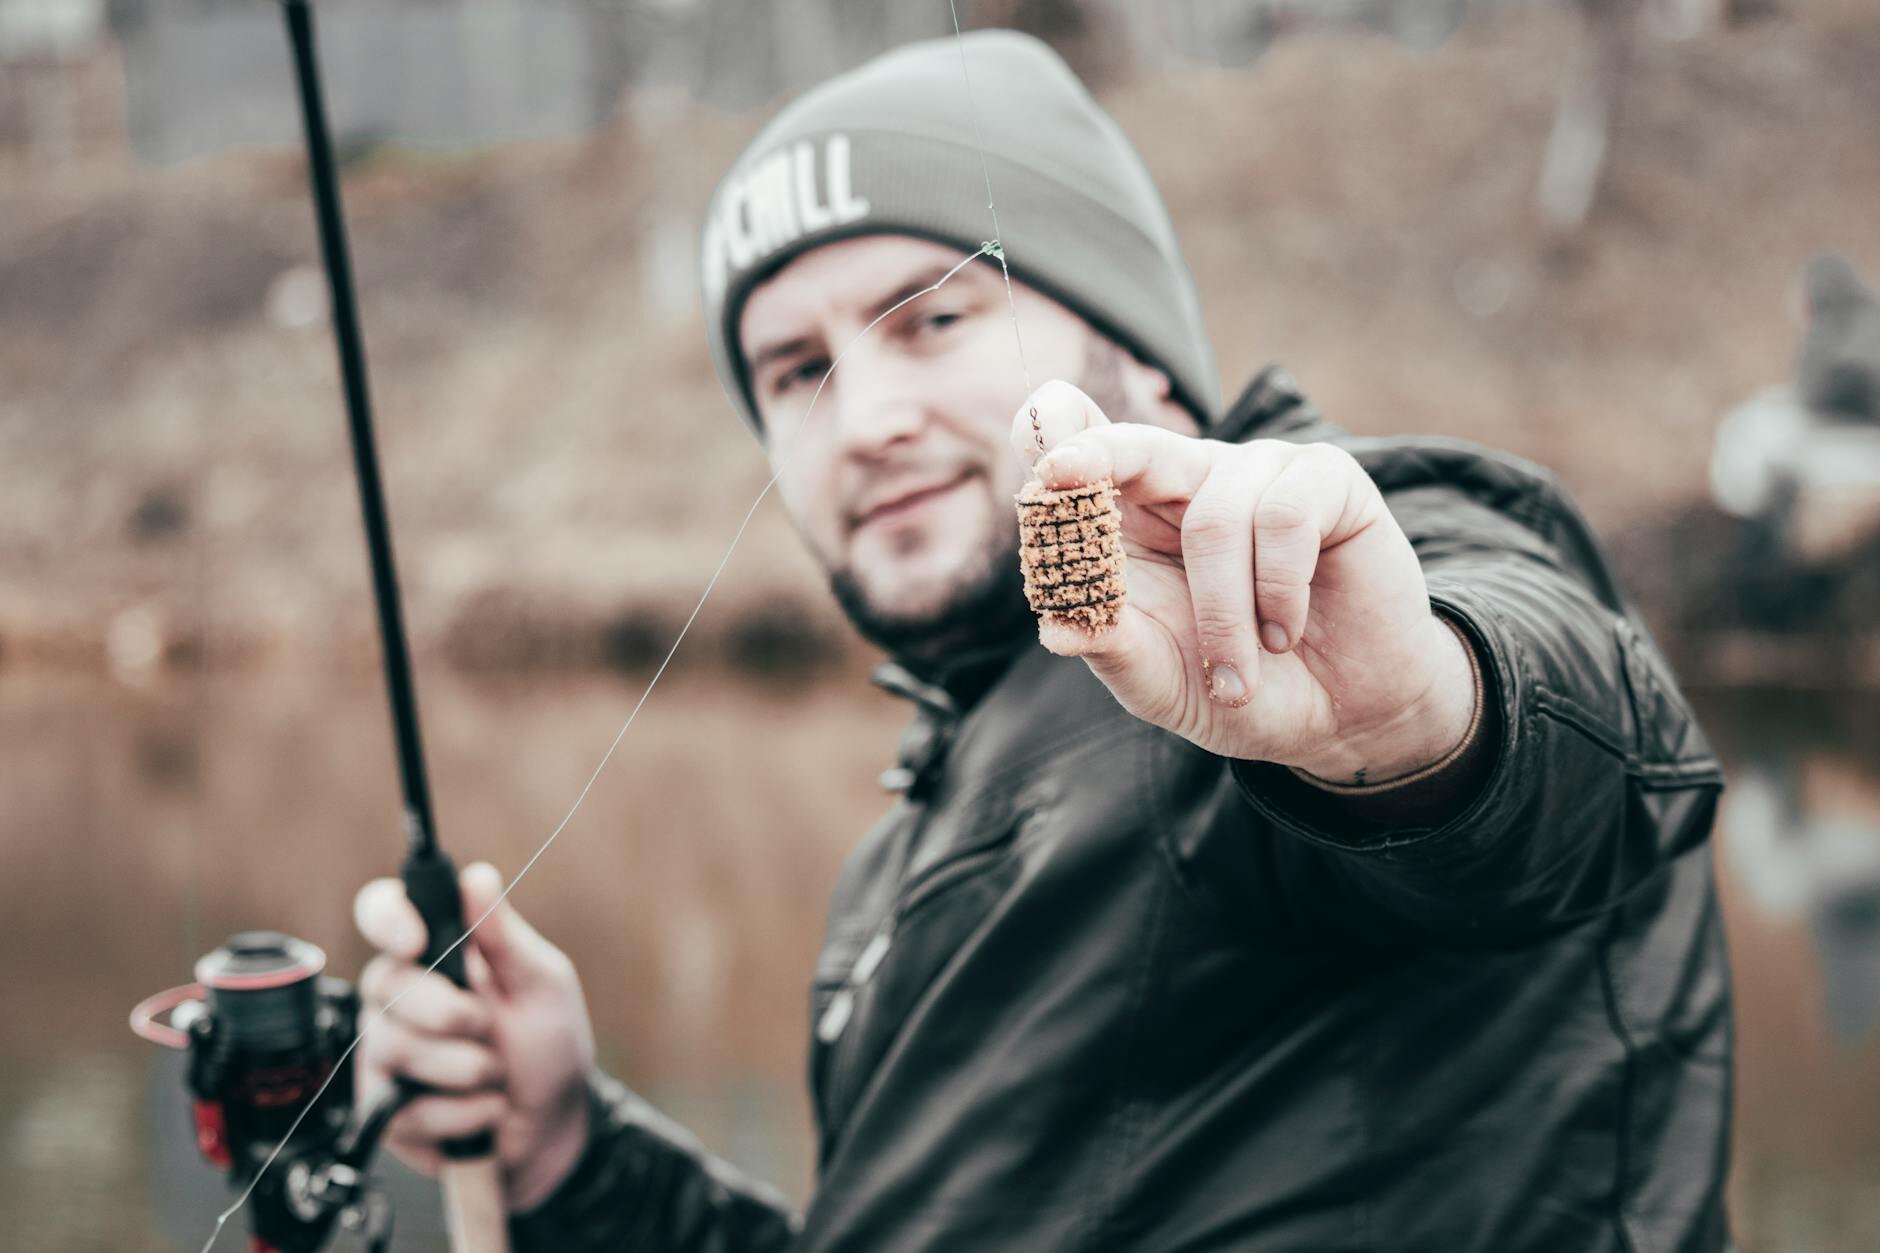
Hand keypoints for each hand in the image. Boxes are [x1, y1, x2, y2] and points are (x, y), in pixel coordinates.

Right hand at [354, 862, 595, 1211]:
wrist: (552, 1126)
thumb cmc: (549, 1045)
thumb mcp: (542, 984)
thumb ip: (506, 937)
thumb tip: (477, 876)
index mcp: (435, 952)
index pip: (381, 911)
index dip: (387, 919)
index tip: (417, 942)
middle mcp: (398, 995)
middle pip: (384, 982)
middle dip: (450, 1012)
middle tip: (490, 1027)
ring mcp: (383, 1050)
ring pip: (394, 1046)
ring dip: (466, 1067)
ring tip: (496, 1073)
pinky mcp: (381, 1108)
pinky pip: (403, 1106)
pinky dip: (461, 1112)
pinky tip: (484, 1110)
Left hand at [1011, 381, 1475, 784]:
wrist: (1342, 720)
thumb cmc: (1239, 690)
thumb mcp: (1161, 682)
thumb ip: (1113, 646)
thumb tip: (1053, 628)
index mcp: (1133, 521)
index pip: (1085, 462)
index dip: (1056, 447)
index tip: (1037, 468)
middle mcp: (1188, 482)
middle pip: (1134, 445)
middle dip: (1097, 458)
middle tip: (1060, 475)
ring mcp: (1258, 473)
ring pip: (1215, 515)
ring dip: (1224, 611)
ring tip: (1238, 669)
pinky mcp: (1327, 481)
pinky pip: (1285, 515)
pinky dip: (1279, 590)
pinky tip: (1284, 631)